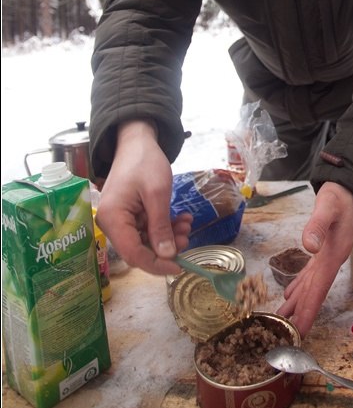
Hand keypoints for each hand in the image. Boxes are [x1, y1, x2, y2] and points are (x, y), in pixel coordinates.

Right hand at [95, 120, 191, 275]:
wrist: (137, 142)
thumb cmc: (145, 162)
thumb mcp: (157, 194)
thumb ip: (161, 226)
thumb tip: (167, 256)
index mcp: (112, 218)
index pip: (133, 253)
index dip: (156, 264)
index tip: (179, 266)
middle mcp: (111, 223)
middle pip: (139, 249)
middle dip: (165, 247)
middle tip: (187, 237)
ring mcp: (119, 220)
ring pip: (146, 240)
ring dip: (168, 236)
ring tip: (186, 224)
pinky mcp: (128, 216)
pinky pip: (147, 229)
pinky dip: (164, 226)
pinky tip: (181, 218)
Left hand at [276, 182, 352, 335]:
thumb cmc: (341, 197)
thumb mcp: (328, 206)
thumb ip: (317, 224)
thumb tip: (308, 246)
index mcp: (333, 255)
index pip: (319, 288)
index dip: (310, 309)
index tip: (301, 330)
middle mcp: (331, 260)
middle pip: (314, 291)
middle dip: (302, 312)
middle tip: (287, 334)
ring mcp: (328, 256)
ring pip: (311, 284)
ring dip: (299, 302)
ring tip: (284, 319)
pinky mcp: (323, 250)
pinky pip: (311, 274)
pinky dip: (301, 285)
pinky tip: (292, 293)